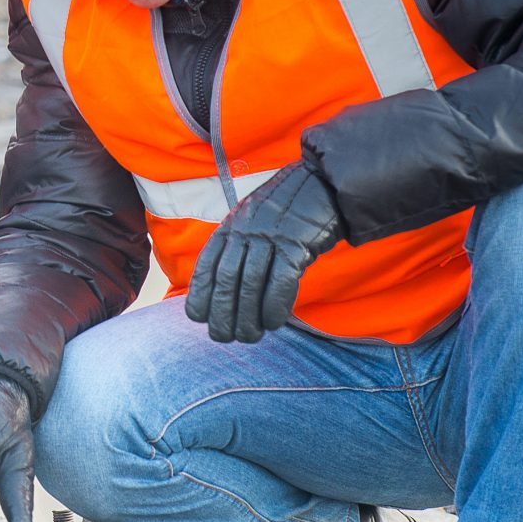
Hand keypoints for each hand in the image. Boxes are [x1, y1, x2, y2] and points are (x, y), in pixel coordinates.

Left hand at [184, 163, 343, 342]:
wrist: (323, 184)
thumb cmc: (285, 212)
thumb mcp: (251, 222)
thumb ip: (236, 249)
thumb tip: (223, 292)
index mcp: (231, 226)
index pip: (207, 265)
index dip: (200, 294)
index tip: (199, 317)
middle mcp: (246, 230)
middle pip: (226, 278)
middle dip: (221, 313)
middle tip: (224, 337)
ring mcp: (270, 236)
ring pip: (251, 284)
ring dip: (248, 316)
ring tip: (249, 336)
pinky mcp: (296, 244)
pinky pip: (281, 281)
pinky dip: (274, 306)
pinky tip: (273, 323)